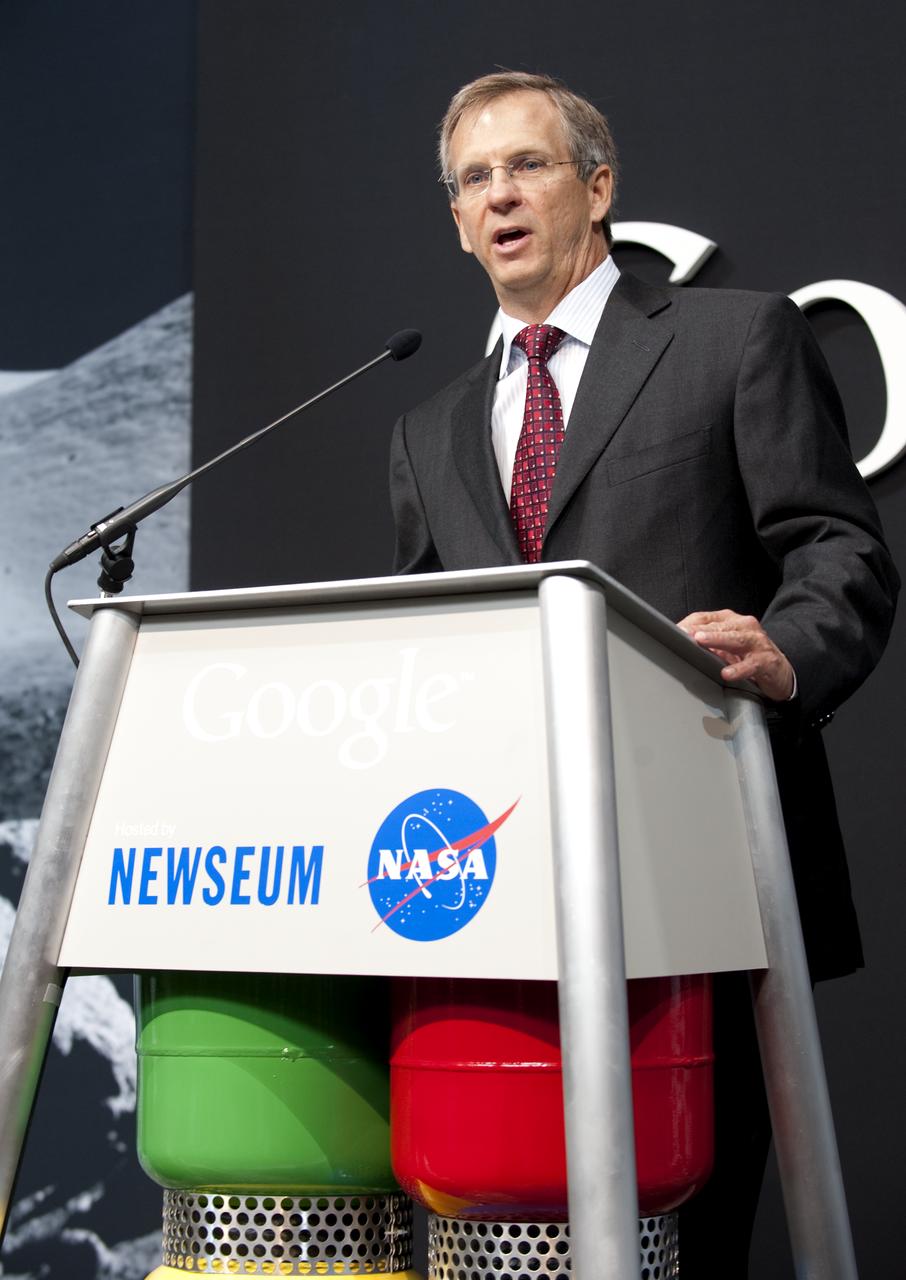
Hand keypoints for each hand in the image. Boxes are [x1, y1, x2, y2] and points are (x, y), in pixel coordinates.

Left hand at [677, 609, 794, 700]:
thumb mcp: (725, 647)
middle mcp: (745, 626)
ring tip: (701, 641)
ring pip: (735, 638)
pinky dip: (739, 669)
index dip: (690, 624)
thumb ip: (705, 644)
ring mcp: (757, 642)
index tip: (674, 632)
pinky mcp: (766, 660)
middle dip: (701, 629)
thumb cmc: (748, 655)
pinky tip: (727, 673)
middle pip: (720, 625)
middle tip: (684, 633)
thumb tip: (678, 646)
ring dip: (717, 639)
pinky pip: (751, 664)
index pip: (706, 618)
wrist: (780, 671)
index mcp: (731, 620)